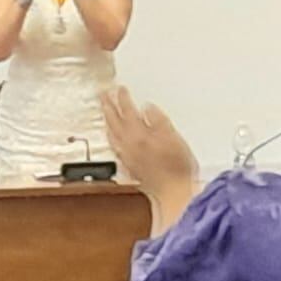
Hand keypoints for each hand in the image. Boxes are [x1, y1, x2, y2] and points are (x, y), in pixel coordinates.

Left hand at [100, 86, 197, 234]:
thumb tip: (147, 107)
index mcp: (139, 134)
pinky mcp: (128, 165)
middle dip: (108, 105)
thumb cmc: (177, 167)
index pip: (128, 110)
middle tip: (103, 94)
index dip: (123, 98)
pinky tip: (112, 134)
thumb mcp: (174, 138)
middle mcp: (129, 144)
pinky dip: (111, 135)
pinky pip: (114, 144)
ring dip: (107, 119)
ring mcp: (127, 155)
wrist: (173, 192)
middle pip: (114, 120)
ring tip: (104, 110)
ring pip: (111, 132)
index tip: (120, 88)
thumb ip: (159, 120)